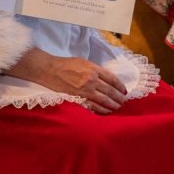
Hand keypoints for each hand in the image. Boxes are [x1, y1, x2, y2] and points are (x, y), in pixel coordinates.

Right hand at [6, 48, 125, 112]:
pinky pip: (93, 107)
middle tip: (124, 102)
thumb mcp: (83, 62)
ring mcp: (85, 90)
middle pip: (111, 91)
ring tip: (118, 108)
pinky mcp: (78, 98)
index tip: (124, 91)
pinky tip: (107, 112)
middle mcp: (92, 80)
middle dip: (119, 98)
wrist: (49, 70)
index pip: (113, 79)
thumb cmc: (65, 64)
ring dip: (113, 105)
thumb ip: (96, 70)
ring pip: (104, 100)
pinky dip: (102, 110)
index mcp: (94, 69)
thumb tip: (107, 79)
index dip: (120, 86)